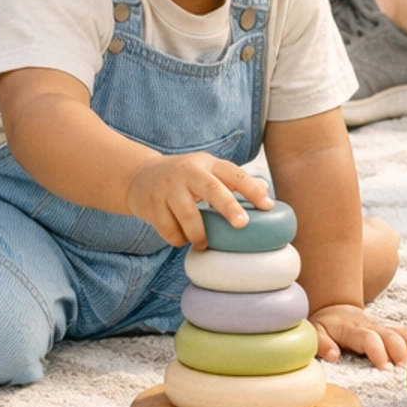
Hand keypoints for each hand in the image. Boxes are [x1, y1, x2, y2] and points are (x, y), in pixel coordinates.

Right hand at [123, 155, 270, 249]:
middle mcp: (188, 172)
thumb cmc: (184, 177)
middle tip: (242, 224)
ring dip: (198, 234)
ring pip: (188, 214)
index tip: (267, 206)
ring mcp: (168, 188)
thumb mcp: (207, 171)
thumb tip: (265, 192)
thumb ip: (233, 181)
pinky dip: (178, 238)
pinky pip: (169, 229)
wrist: (139, 175)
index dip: (251, 189)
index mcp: (206, 164)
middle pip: (211, 188)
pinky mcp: (152, 205)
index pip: (233, 173)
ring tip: (203, 243)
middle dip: (228, 206)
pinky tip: (180, 236)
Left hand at [309, 302, 406, 368]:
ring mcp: (384, 327)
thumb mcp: (316, 331)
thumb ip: (323, 343)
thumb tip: (334, 355)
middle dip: (399, 351)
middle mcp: (372, 326)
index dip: (377, 351)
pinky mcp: (391, 330)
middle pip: (390, 335)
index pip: (368, 338)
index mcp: (353, 329)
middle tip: (405, 369)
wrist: (336, 308)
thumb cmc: (326, 325)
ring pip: (402, 333)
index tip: (384, 367)